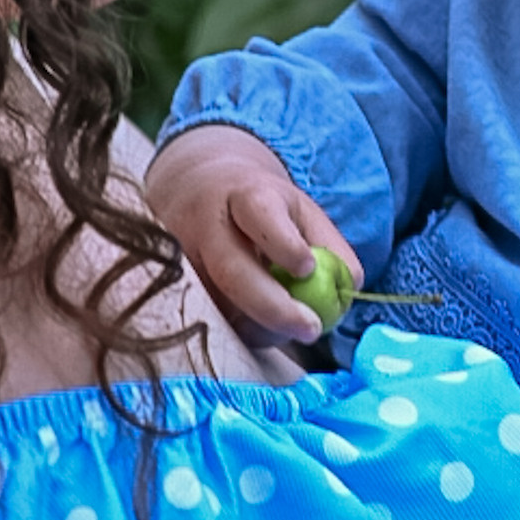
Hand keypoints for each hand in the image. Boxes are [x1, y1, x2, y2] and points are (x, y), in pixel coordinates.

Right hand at [143, 125, 361, 346]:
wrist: (194, 191)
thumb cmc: (261, 209)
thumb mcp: (299, 212)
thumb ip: (331, 247)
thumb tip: (350, 289)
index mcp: (244, 194)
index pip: (260, 213)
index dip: (284, 243)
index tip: (308, 268)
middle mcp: (205, 223)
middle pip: (232, 270)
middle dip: (273, 306)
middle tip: (311, 328)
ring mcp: (181, 257)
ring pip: (217, 303)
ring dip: (258, 325)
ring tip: (290, 324)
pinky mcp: (169, 287)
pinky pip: (206, 319)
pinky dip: (238, 329)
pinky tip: (258, 322)